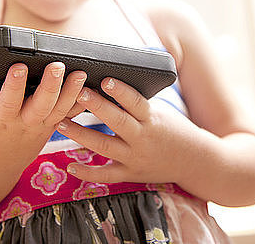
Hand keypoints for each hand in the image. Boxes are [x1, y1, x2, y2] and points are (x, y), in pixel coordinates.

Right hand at [0, 62, 85, 185]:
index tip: (19, 67)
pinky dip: (81, 103)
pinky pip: (69, 115)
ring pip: (60, 110)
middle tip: (57, 65)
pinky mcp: (52, 127)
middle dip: (50, 85)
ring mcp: (41, 127)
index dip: (14, 84)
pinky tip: (94, 89)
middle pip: (41, 105)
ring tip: (81, 73)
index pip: (8, 100)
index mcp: (0, 118)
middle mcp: (24, 123)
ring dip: (72, 92)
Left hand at [56, 78, 200, 183]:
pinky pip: (106, 175)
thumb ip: (137, 104)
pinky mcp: (131, 174)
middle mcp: (143, 138)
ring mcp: (136, 158)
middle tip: (78, 94)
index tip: (105, 79)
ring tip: (61, 123)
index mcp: (152, 119)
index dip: (120, 91)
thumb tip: (108, 85)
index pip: (135, 102)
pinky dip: (87, 172)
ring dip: (81, 135)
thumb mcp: (160, 112)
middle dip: (97, 107)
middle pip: (117, 122)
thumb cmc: (173, 130)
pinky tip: (70, 166)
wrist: (193, 160)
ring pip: (105, 147)